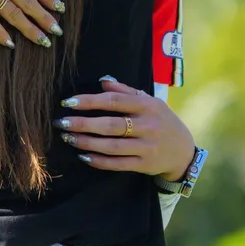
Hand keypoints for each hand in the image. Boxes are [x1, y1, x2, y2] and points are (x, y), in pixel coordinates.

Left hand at [55, 77, 195, 180]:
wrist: (183, 151)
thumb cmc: (160, 121)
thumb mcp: (149, 101)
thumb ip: (125, 91)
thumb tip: (102, 80)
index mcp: (148, 105)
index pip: (114, 101)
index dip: (89, 101)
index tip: (68, 102)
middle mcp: (148, 126)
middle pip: (110, 125)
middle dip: (83, 124)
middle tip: (61, 123)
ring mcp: (147, 147)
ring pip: (111, 146)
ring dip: (86, 143)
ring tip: (68, 138)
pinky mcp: (144, 165)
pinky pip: (118, 164)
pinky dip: (99, 161)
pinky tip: (83, 156)